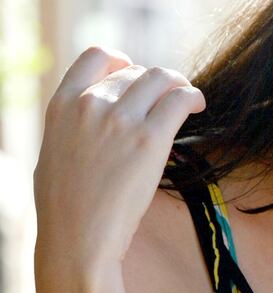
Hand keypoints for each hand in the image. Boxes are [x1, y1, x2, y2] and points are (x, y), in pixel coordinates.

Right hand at [34, 47, 204, 274]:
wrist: (78, 236)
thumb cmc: (66, 203)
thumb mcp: (54, 149)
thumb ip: (75, 122)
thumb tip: (96, 106)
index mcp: (62, 105)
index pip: (95, 56)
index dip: (120, 60)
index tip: (133, 70)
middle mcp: (91, 105)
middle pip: (137, 71)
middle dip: (155, 82)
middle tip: (166, 99)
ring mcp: (121, 120)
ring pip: (162, 77)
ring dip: (178, 84)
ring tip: (186, 98)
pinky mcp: (150, 138)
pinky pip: (181, 99)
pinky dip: (193, 97)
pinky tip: (197, 106)